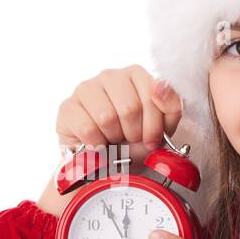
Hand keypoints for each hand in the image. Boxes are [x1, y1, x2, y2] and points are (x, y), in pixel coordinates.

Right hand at [55, 65, 182, 166]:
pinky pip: (87, 129)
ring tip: (112, 139)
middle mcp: (110, 75)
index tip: (150, 140)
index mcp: (136, 74)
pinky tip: (97, 143)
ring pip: (106, 117)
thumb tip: (160, 86)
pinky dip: (96, 144)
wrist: (107, 164)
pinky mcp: (68, 107)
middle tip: (129, 140)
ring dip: (113, 138)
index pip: (153, 96)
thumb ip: (171, 105)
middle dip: (133, 133)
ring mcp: (86, 89)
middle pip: (129, 107)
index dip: (154, 126)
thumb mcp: (163, 127)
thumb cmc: (134, 141)